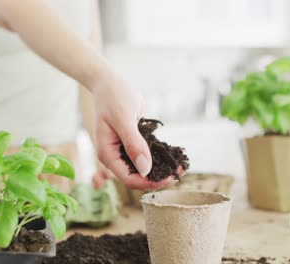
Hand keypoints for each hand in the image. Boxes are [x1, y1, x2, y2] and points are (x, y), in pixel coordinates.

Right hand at [91, 71, 173, 189]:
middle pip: (137, 176)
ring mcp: (124, 150)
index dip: (148, 182)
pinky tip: (176, 155)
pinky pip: (148, 154)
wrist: (110, 83)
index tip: (169, 178)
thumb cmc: (113, 97)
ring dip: (162, 168)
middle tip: (180, 172)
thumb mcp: (124, 119)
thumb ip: (133, 144)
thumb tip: (145, 169)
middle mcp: (115, 156)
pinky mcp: (134, 143)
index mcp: (108, 154)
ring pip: (144, 167)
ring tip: (181, 165)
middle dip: (158, 177)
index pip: (128, 178)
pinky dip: (161, 156)